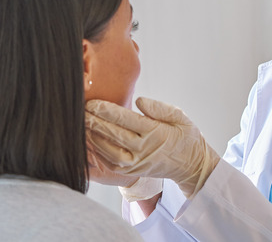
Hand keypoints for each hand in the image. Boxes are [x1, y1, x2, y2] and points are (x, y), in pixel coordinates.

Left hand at [85, 97, 219, 197]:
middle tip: (80, 110)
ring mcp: (137, 163)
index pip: (125, 119)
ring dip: (92, 137)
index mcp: (156, 132)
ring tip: (81, 125)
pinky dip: (98, 151)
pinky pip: (110, 162)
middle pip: (113, 134)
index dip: (106, 110)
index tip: (93, 102)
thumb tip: (139, 101)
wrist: (191, 165)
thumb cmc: (185, 137)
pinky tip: (90, 140)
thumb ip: (160, 108)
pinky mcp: (132, 172)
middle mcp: (144, 149)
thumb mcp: (181, 117)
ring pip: (108, 150)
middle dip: (94, 121)